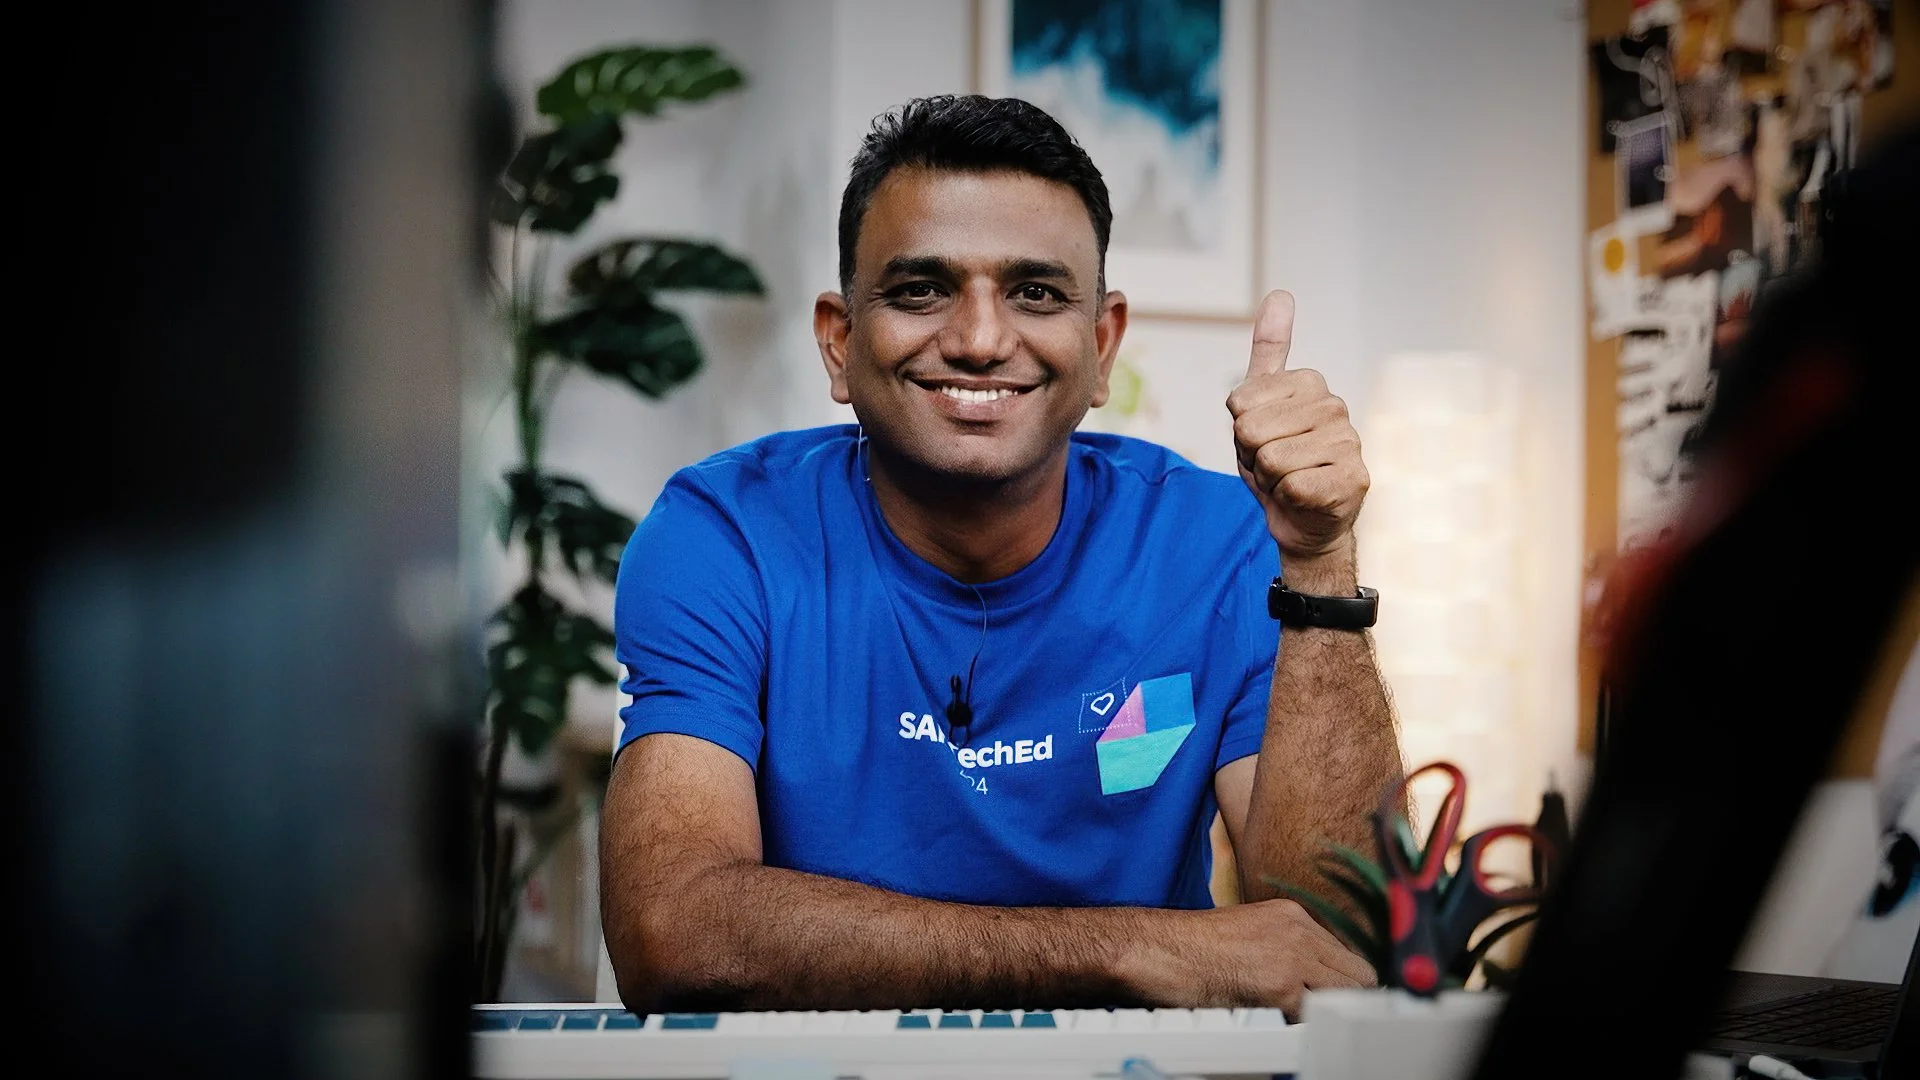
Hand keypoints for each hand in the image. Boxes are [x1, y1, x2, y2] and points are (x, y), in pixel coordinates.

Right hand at [1193, 899, 1375, 1016]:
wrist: (1162, 949)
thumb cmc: (1195, 946)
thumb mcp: (1252, 928)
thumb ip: (1287, 944)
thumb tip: (1312, 974)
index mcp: (1293, 914)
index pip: (1347, 952)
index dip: (1342, 979)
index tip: (1333, 994)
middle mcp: (1299, 931)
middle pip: (1359, 972)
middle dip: (1346, 995)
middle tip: (1325, 1012)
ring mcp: (1292, 958)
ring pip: (1346, 994)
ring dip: (1328, 1008)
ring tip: (1303, 1016)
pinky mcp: (1280, 988)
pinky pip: (1313, 1015)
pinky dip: (1302, 1024)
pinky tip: (1280, 1021)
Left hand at [1227, 291, 1368, 560]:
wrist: (1303, 521)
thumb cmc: (1277, 461)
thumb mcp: (1259, 404)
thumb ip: (1269, 350)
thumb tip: (1280, 293)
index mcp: (1311, 383)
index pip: (1240, 403)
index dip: (1240, 431)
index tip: (1261, 439)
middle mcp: (1335, 407)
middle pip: (1252, 430)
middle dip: (1252, 457)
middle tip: (1274, 465)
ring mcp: (1350, 443)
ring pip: (1271, 460)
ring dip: (1269, 480)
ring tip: (1289, 480)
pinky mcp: (1354, 481)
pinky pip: (1293, 487)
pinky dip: (1288, 499)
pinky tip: (1305, 498)